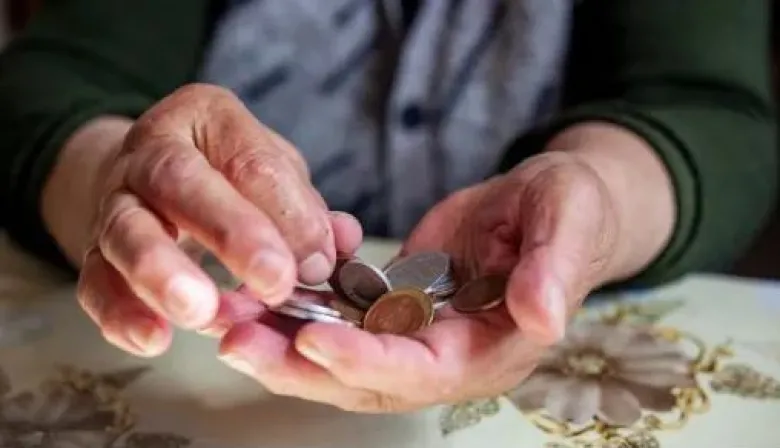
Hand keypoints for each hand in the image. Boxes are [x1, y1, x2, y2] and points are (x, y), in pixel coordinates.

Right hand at [59, 84, 361, 356]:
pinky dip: (121, 313)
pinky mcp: (95, 250)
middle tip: (275, 282)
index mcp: (206, 118)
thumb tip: (342, 243)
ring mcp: (116, 200)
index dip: (289, 213)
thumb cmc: (226, 172)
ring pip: (127, 232)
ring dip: (164, 275)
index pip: (251, 160)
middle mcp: (151, 151)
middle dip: (232, 233)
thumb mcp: (274, 171)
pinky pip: (96, 281)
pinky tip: (152, 338)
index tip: (320, 262)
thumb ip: (304, 208)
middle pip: (180, 182)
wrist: (152, 175)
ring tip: (201, 312)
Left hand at [216, 123, 675, 411]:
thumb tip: (541, 317)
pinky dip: (299, 306)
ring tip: (227, 315)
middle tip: (236, 338)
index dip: (368, 360)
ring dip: (283, 339)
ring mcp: (419, 335)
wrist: (549, 206)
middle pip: (367, 378)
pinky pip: (341, 318)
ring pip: (342, 354)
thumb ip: (555, 269)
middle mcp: (449, 355)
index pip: (423, 370)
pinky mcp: (397, 309)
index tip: (313, 340)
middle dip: (300, 365)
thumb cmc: (570, 210)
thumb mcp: (569, 220)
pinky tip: (257, 285)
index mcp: (493, 347)